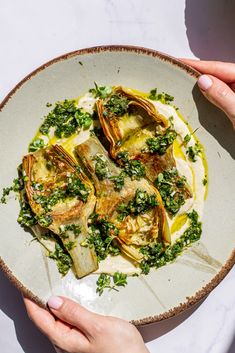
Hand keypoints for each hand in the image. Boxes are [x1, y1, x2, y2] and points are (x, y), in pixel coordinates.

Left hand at [24, 296, 148, 352]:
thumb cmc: (121, 349)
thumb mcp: (97, 326)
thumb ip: (74, 313)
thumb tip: (52, 301)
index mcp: (64, 340)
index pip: (39, 318)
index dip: (30, 300)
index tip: (26, 284)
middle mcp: (65, 344)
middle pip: (45, 319)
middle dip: (40, 301)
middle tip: (40, 281)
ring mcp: (73, 343)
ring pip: (56, 321)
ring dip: (53, 304)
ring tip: (53, 287)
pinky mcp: (83, 341)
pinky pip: (67, 323)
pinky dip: (65, 309)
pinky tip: (71, 301)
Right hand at [180, 59, 234, 128]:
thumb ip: (222, 95)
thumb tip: (203, 80)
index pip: (218, 67)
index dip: (196, 64)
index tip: (178, 61)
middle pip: (217, 74)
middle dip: (197, 72)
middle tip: (176, 71)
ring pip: (218, 85)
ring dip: (201, 84)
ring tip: (182, 82)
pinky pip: (220, 96)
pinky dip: (208, 96)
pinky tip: (198, 97)